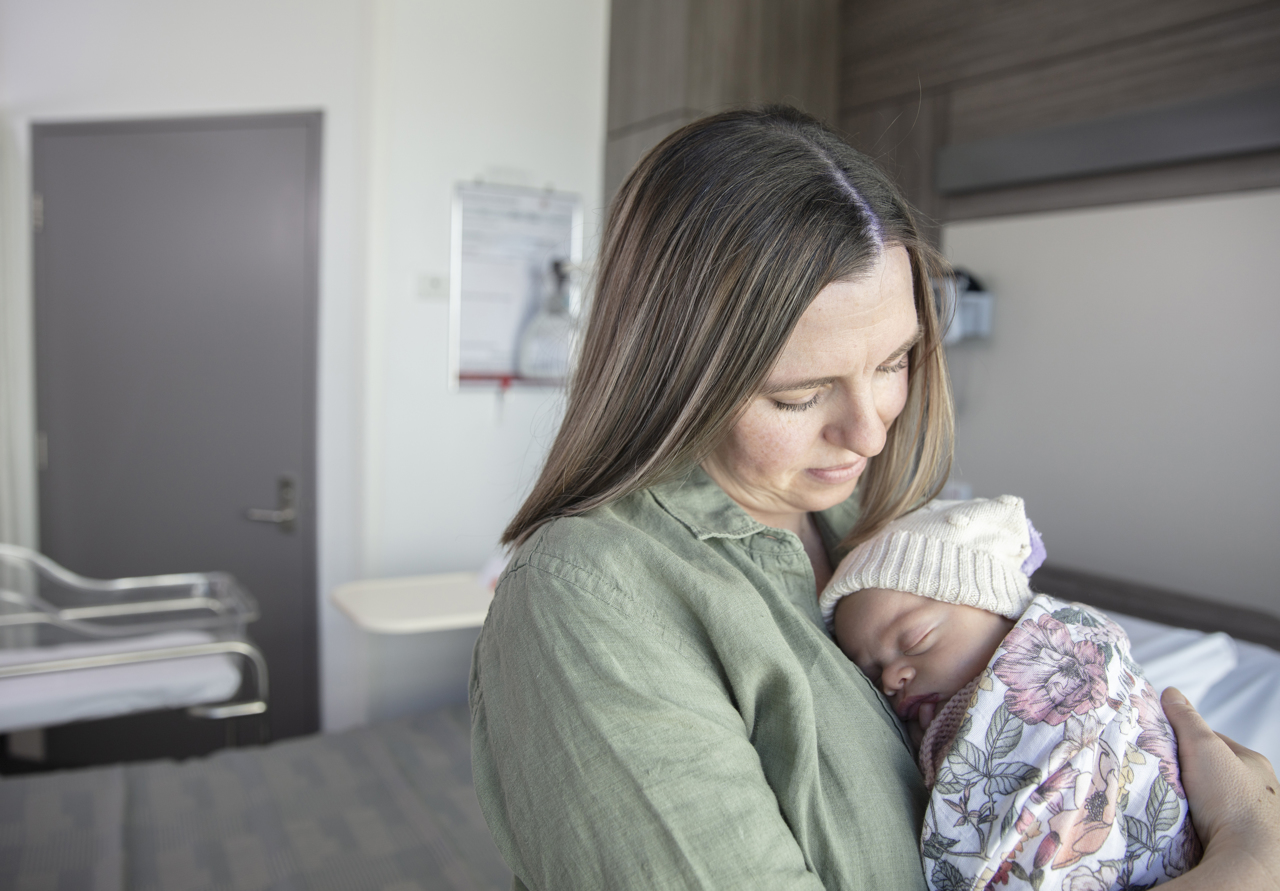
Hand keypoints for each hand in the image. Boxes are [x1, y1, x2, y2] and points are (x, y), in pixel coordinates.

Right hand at [1162, 686, 1279, 887]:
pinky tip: (1183, 823)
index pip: (1215, 742)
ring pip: (1214, 799)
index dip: (1186, 738)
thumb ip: (1186, 718)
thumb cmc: (1230, 797)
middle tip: (1161, 773)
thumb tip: (1171, 692)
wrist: (1248, 857)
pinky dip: (1198, 821)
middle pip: (1214, 772)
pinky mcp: (1242, 841)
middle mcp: (1260, 790)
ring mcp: (1253, 818)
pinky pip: (1214, 824)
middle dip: (1189, 771)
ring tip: (1168, 800)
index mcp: (1254, 763)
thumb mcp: (1203, 746)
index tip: (1162, 743)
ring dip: (1194, 799)